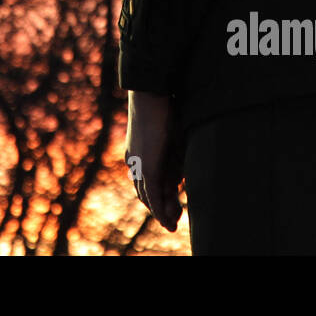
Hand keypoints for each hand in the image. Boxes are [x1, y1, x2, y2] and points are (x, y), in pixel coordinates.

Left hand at [124, 89, 184, 231]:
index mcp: (136, 150)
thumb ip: (172, 147)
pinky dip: (159, 209)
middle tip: (172, 220)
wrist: (149, 91)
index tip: (170, 200)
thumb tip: (181, 160)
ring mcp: (139, 163)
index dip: (155, 192)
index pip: (143, 178)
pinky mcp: (148, 166)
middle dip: (158, 207)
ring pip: (147, 195)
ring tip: (172, 224)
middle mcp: (134, 159)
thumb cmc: (162, 104)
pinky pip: (151, 194)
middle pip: (143, 190)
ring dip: (160, 211)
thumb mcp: (168, 129)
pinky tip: (167, 220)